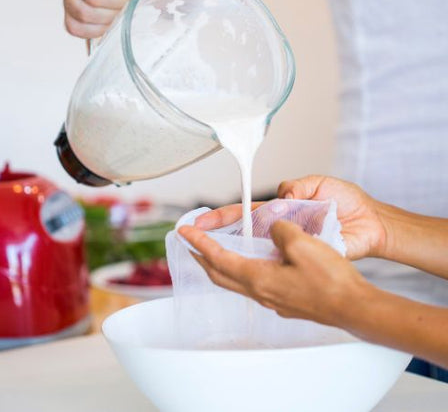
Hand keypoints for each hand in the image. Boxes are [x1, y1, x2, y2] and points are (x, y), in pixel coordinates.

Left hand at [178, 221, 371, 326]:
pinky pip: (251, 284)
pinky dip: (238, 271)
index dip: (199, 243)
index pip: (218, 258)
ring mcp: (271, 299)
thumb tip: (272, 228)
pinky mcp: (283, 301)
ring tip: (213, 252)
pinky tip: (249, 264)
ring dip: (218, 265)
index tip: (184, 232)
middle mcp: (260, 291)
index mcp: (258, 277)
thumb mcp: (302, 244)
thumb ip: (280, 231)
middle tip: (190, 244)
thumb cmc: (330, 280)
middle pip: (219, 274)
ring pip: (234, 281)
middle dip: (201, 257)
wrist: (352, 307)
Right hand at [195, 176, 386, 259]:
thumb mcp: (320, 184)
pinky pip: (280, 265)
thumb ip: (297, 187)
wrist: (373, 223)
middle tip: (193, 240)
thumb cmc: (348, 202)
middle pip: (242, 234)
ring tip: (207, 256)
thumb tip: (281, 198)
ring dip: (233, 253)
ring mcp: (290, 247)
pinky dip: (263, 268)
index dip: (221, 217)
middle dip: (216, 237)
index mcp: (280, 209)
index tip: (201, 220)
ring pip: (256, 252)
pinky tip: (246, 272)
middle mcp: (280, 230)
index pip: (244, 213)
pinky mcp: (303, 260)